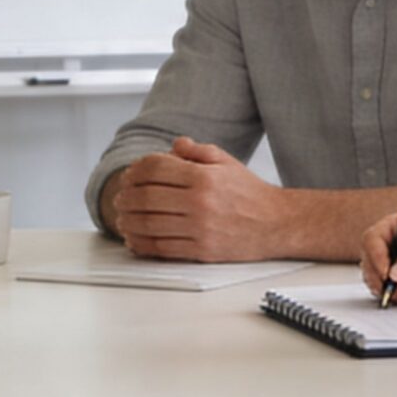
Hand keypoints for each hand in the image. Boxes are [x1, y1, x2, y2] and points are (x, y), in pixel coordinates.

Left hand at [105, 137, 287, 261]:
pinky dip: (142, 244)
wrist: (276, 224)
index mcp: (204, 177)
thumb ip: (197, 151)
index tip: (130, 174)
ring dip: (128, 221)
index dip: (136, 170)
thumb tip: (172, 146)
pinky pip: (162, 248)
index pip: (156, 169)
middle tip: (120, 198)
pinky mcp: (202, 251)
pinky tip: (134, 239)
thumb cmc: (249, 192)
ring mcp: (200, 229)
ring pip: (150, 224)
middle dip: (126, 196)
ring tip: (122, 218)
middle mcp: (200, 202)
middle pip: (147, 197)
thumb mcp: (226, 162)